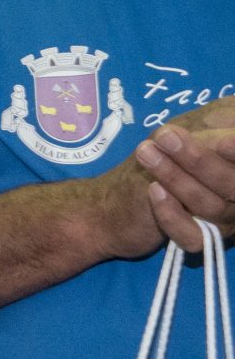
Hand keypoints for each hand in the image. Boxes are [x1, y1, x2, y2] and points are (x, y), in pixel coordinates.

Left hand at [133, 100, 234, 252]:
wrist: (133, 181)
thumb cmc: (180, 141)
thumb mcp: (206, 122)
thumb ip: (224, 122)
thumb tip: (228, 133)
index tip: (221, 142)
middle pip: (232, 184)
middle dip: (198, 160)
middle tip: (165, 136)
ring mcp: (226, 219)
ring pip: (211, 206)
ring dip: (175, 178)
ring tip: (146, 152)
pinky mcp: (201, 237)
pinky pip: (195, 236)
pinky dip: (173, 216)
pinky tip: (153, 191)